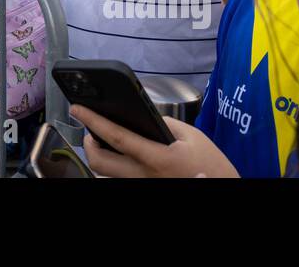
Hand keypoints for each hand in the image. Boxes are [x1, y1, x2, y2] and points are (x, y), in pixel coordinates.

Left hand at [70, 105, 238, 177]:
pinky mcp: (145, 189)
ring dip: (101, 155)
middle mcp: (143, 175)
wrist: (221, 187)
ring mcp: (142, 185)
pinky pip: (120, 178)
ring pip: (106, 174)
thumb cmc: (210, 164)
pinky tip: (122, 154)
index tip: (77, 108)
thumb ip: (164, 123)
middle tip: (91, 129)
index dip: (93, 121)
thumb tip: (143, 117)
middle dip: (88, 143)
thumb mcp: (192, 136)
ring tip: (104, 140)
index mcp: (156, 158)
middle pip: (99, 162)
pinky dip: (115, 165)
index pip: (116, 137)